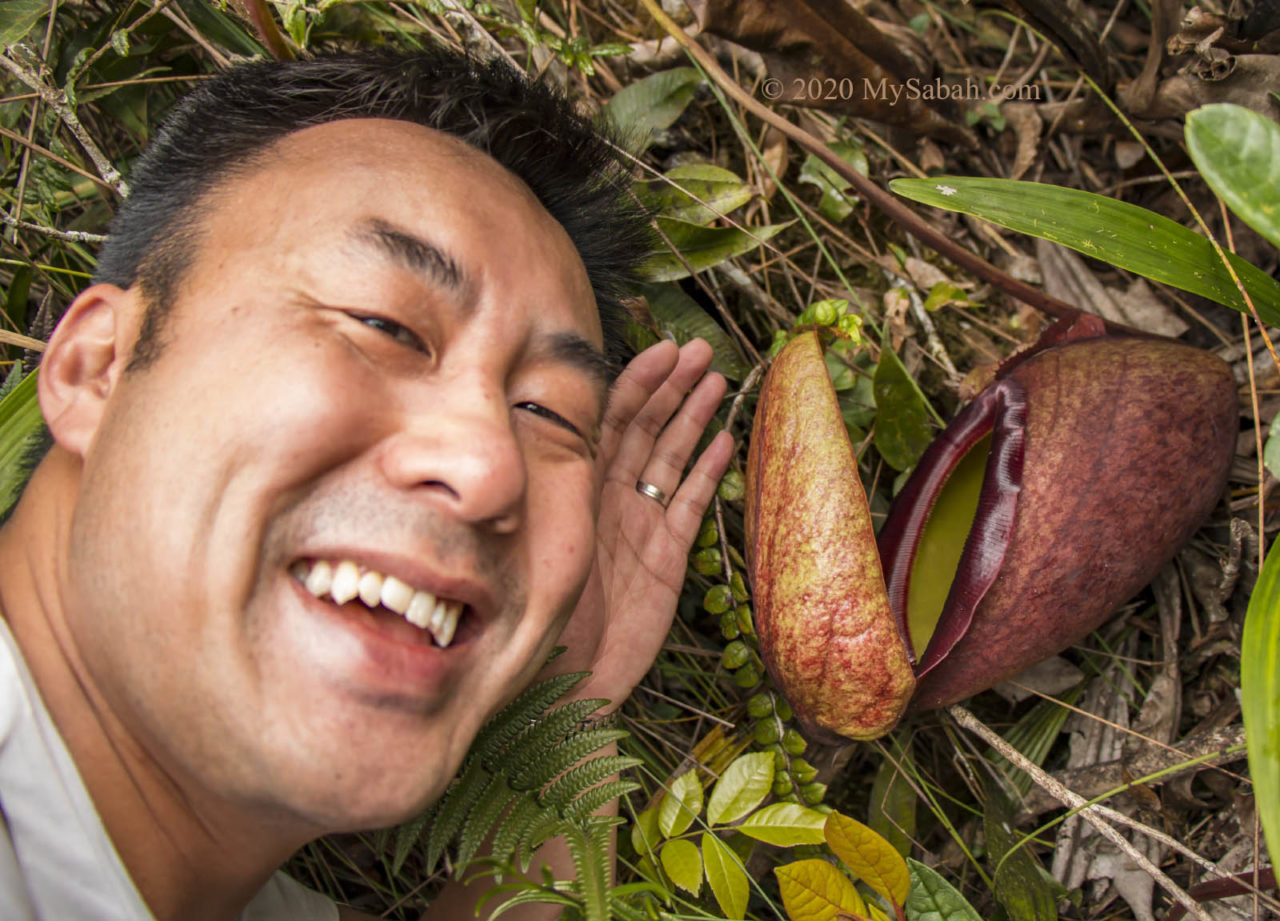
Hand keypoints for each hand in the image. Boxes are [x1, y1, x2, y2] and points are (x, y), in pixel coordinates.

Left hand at [550, 338, 733, 709]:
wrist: (567, 686)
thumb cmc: (539, 618)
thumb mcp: (538, 546)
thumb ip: (546, 489)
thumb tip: (527, 425)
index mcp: (575, 489)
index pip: (608, 420)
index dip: (636, 383)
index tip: (663, 349)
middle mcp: (609, 499)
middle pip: (646, 429)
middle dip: (672, 387)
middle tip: (703, 351)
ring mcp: (641, 525)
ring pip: (671, 458)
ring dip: (693, 417)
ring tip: (717, 379)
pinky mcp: (667, 557)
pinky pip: (690, 504)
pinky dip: (708, 473)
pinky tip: (725, 441)